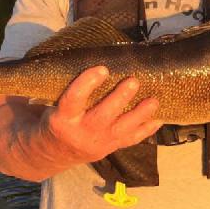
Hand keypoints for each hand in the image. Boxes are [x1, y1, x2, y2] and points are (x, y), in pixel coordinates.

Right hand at [39, 66, 162, 163]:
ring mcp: (98, 142)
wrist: (54, 153)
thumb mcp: (51, 105)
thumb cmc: (56, 119)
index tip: (102, 69)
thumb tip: (80, 55)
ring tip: (154, 100)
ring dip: (140, 114)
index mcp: (62, 118)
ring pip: (121, 129)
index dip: (87, 83)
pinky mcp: (111, 148)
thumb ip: (63, 88)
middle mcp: (82, 132)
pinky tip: (159, 119)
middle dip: (120, 98)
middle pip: (103, 115)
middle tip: (134, 81)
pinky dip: (146, 130)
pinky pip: (131, 140)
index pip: (73, 99)